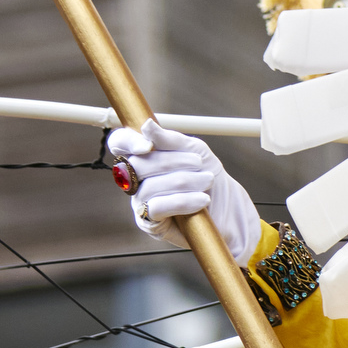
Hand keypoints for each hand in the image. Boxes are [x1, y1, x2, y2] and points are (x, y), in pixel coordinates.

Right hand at [104, 123, 263, 261]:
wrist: (228, 208)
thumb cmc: (207, 174)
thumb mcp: (194, 151)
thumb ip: (169, 139)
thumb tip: (146, 125)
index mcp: (141, 156)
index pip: (119, 142)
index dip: (127, 141)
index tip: (148, 145)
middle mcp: (135, 178)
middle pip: (136, 165)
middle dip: (171, 162)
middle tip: (199, 164)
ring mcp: (139, 201)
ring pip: (149, 187)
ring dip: (184, 181)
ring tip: (208, 180)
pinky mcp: (149, 222)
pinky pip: (157, 208)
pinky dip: (183, 201)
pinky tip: (203, 200)